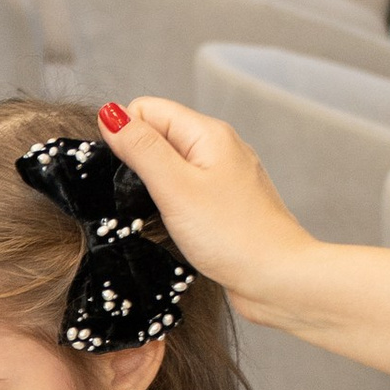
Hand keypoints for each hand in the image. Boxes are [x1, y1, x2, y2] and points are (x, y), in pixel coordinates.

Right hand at [97, 98, 318, 325]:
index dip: (127, 137)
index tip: (130, 176)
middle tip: (149, 200)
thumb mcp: (175, 188)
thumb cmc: (234, 237)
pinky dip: (174, 205)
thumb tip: (110, 113)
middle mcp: (220, 147)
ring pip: (171, 165)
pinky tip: (179, 227)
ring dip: (156, 188)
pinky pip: (187, 189)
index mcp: (208, 133)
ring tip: (165, 217)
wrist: (279, 280)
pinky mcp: (226, 202)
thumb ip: (141, 148)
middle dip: (139, 164)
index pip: (146, 109)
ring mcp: (225, 175)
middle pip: (158, 135)